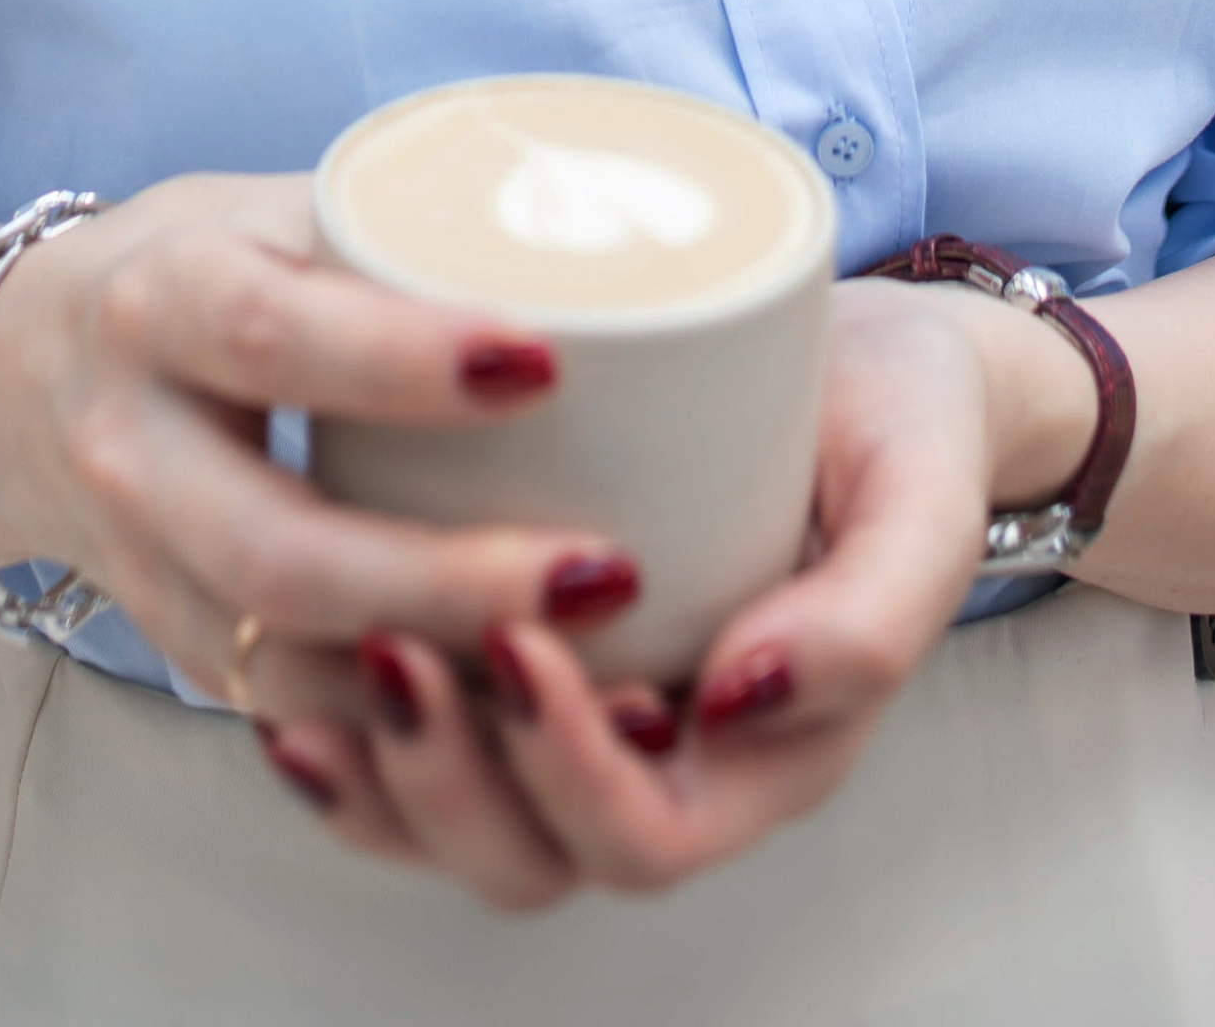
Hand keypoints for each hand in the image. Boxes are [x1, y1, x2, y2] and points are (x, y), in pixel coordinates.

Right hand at [0, 172, 650, 725]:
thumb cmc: (192, 269)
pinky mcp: (176, 648)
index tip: (545, 365)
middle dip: (446, 581)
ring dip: (446, 688)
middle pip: (280, 549)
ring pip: (286, 662)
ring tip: (603, 674)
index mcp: (163, 303)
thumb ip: (395, 226)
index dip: (404, 361)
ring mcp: (143, 568)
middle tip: (604, 571)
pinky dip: (410, 731)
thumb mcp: (265, 210)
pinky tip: (529, 726)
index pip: (273, 338)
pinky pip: (293, 711)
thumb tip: (588, 227)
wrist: (13, 376)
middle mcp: (134, 448)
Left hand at [259, 275, 1092, 907]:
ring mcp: (583, 715)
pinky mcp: (519, 648)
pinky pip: (416, 744)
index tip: (525, 636)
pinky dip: (347, 727)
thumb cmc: (905, 429)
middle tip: (398, 640)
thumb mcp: (925, 501)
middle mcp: (660, 758)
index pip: (642, 831)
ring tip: (334, 650)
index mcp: (761, 755)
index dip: (568, 766)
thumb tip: (740, 698)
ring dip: (380, 763)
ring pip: (452, 818)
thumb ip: (876, 614)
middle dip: (448, 771)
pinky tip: (288, 657)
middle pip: (527, 855)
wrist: (882, 359)